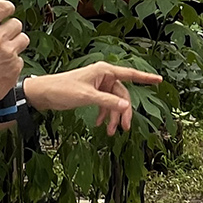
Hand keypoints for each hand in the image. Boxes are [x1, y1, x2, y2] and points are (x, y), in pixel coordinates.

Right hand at [0, 0, 28, 120]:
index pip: (2, 6)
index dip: (7, 8)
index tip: (7, 11)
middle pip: (15, 23)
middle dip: (9, 30)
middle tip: (1, 39)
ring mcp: (6, 53)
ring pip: (23, 39)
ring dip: (15, 44)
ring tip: (2, 54)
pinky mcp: (14, 68)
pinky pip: (20, 58)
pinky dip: (13, 62)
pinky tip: (0, 68)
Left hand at [29, 63, 163, 134]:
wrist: (42, 93)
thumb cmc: (62, 90)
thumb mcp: (86, 97)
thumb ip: (107, 102)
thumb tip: (126, 107)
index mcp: (104, 71)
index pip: (130, 74)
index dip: (146, 78)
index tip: (159, 80)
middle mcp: (103, 76)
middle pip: (122, 95)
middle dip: (123, 112)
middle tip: (124, 128)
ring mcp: (97, 85)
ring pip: (113, 101)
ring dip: (112, 116)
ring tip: (108, 131)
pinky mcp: (91, 92)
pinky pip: (104, 104)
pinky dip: (103, 114)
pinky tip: (99, 124)